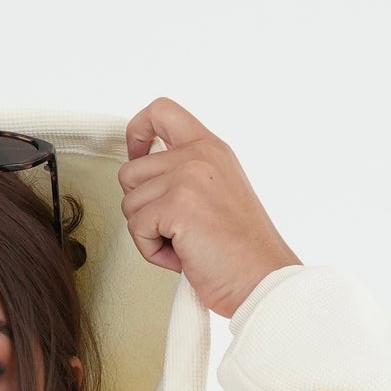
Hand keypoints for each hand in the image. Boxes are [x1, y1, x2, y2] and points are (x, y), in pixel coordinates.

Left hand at [118, 99, 300, 319]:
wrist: (261, 279)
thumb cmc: (241, 249)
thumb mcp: (218, 190)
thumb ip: (186, 172)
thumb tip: (145, 174)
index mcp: (210, 148)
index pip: (160, 112)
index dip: (137, 133)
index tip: (137, 155)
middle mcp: (199, 156)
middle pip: (130, 172)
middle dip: (142, 208)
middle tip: (175, 228)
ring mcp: (188, 177)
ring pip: (129, 204)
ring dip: (149, 233)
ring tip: (183, 243)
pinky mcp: (177, 205)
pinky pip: (136, 228)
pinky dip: (152, 251)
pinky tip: (182, 255)